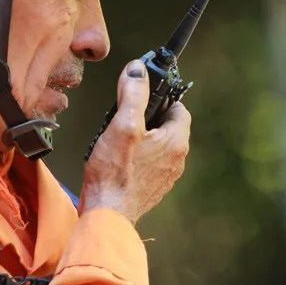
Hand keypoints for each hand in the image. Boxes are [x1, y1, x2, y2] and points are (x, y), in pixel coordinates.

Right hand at [79, 59, 191, 223]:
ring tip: (118, 139)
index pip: (179, 108)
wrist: (107, 214)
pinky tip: (118, 160)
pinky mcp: (152, 188)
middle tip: (124, 118)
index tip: (142, 96)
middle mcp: (176, 160)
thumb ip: (133, 94)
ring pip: (158, 146)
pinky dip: (137, 157)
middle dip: (148, 118)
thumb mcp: (122, 125)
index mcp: (175, 142)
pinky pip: (149, 163)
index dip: (161, 98)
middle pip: (167, 127)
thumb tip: (137, 69)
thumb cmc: (114, 172)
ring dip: (142, 138)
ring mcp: (165, 176)